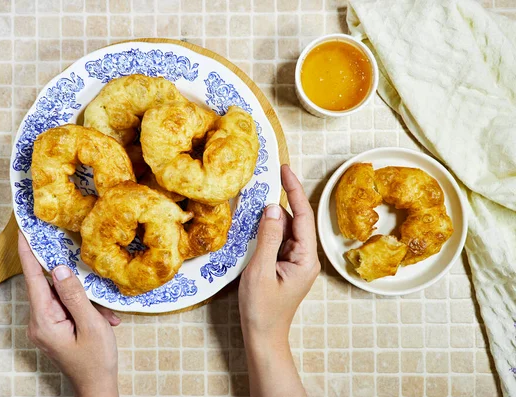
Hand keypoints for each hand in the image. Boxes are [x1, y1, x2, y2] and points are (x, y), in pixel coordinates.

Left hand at [18, 232, 120, 396]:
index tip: (23, 231)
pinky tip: (101, 320)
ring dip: (85, 301)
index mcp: (43, 320)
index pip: (33, 279)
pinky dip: (84, 309)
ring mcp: (45, 326)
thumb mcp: (91, 325)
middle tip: (87, 273)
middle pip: (50, 287)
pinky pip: (66, 307)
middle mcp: (38, 322)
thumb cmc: (95, 361)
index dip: (28, 253)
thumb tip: (59, 269)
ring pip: (62, 297)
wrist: (97, 388)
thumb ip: (74, 295)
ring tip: (104, 316)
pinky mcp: (53, 328)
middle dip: (75, 283)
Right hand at [238, 165, 319, 396]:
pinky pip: (279, 240)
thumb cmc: (261, 309)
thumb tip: (273, 207)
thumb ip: (268, 237)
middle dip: (282, 198)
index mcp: (306, 258)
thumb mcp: (260, 270)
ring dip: (272, 215)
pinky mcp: (286, 265)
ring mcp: (296, 261)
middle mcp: (305, 257)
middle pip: (295, 220)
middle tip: (265, 178)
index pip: (303, 216)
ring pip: (286, 229)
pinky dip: (268, 229)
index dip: (294, 190)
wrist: (263, 337)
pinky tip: (255, 222)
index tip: (284, 169)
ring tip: (255, 198)